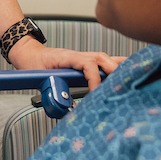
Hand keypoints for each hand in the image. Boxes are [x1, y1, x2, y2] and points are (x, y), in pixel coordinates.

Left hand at [7, 37, 125, 89]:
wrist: (28, 53)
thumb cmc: (32, 64)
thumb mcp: (39, 78)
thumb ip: (52, 91)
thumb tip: (67, 107)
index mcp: (68, 58)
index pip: (88, 65)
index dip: (95, 79)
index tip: (96, 94)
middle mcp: (79, 55)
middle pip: (103, 59)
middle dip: (114, 73)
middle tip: (120, 89)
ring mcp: (84, 56)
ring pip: (106, 59)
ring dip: (118, 69)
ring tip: (132, 80)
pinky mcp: (86, 60)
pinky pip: (105, 61)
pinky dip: (117, 65)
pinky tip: (128, 71)